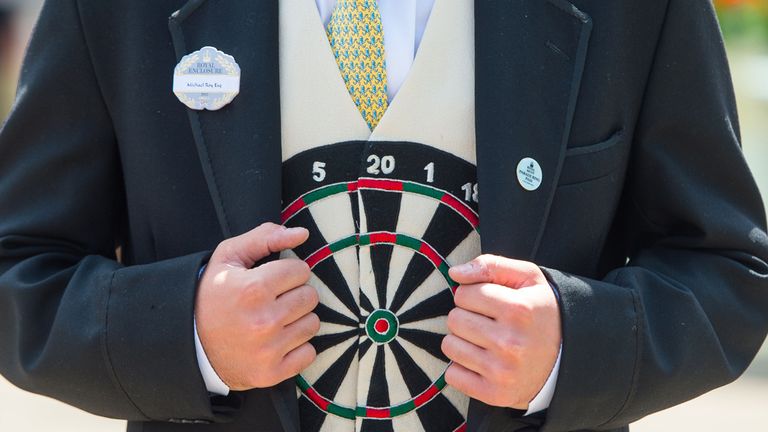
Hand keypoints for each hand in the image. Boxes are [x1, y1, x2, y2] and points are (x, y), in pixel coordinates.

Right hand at [195, 223, 319, 389]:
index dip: (286, 272)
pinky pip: (309, 353)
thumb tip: (302, 234)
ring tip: (274, 320)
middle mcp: (264, 320)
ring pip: (312, 324)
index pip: (301, 270)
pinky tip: (277, 341)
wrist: (189, 343)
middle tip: (273, 300)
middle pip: (310, 296)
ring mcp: (268, 349)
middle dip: (294, 294)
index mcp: (254, 289)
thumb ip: (266, 237)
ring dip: (297, 320)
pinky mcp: (271, 372)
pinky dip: (297, 347)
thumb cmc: (212, 295)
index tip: (271, 280)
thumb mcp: (229, 257)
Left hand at [441, 255, 560, 409]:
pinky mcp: (494, 394)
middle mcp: (510, 342)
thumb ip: (491, 265)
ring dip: (463, 341)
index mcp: (518, 310)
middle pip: (454, 319)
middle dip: (467, 316)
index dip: (473, 294)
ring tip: (486, 342)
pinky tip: (483, 362)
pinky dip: (462, 368)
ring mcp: (502, 371)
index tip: (489, 302)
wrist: (567, 358)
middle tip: (488, 322)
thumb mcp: (528, 278)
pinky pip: (452, 375)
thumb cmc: (541, 313)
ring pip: (450, 346)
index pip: (464, 294)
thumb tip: (455, 273)